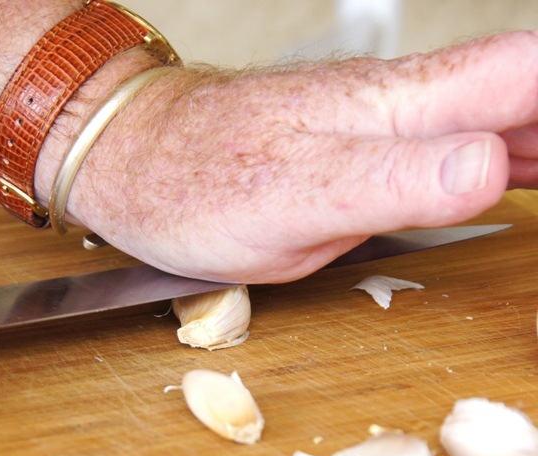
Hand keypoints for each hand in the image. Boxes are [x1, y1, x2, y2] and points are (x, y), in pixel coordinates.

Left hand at [66, 31, 537, 282]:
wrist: (137, 160)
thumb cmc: (197, 183)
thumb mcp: (293, 199)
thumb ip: (392, 180)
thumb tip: (490, 162)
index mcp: (390, 109)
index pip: (524, 75)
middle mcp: (394, 102)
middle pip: (521, 90)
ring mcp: (378, 119)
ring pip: (492, 114)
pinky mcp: (359, 142)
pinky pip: (451, 140)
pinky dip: (501, 159)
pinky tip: (519, 180)